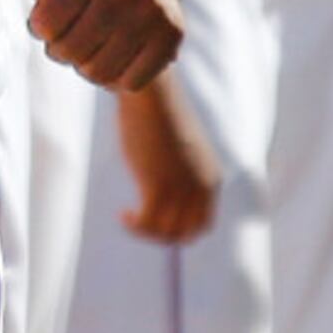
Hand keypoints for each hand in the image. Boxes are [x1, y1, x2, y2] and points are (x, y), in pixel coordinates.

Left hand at [0, 0, 184, 90]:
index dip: (40, 28)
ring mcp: (153, 12)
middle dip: (60, 50)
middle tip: (67, 37)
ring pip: (99, 72)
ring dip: (85, 67)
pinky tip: (113, 55)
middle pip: (70, 51)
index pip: (45, 24)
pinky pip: (130, 82)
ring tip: (88, 47)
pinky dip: (115, 78)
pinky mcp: (173, 37)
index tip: (48, 17)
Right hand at [115, 72, 219, 243]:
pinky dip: (134, 225)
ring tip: (128, 219)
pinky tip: (123, 215)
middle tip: (140, 225)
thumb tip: (161, 184)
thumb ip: (178, 169)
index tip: (157, 221)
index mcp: (209, 180)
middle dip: (162, 237)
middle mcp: (200, 188)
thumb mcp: (177, 147)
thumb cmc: (159, 115)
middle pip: (186, 233)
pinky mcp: (157, 185)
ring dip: (145, 233)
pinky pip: (147, 222)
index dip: (179, 230)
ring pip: (166, 232)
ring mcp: (180, 188)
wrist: (152, 95)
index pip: (202, 224)